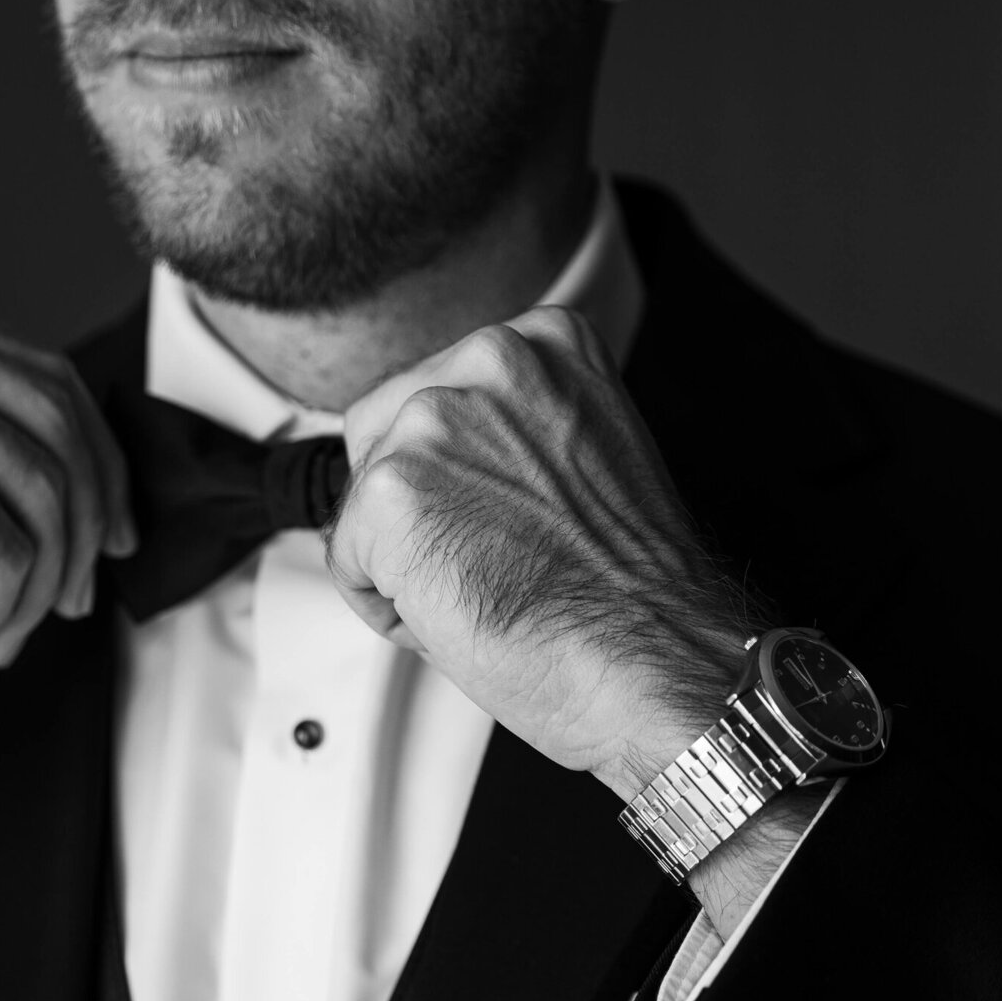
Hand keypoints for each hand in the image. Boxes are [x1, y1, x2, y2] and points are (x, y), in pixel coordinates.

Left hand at [325, 306, 765, 804]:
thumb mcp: (590, 451)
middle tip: (483, 558)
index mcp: (543, 341)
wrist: (655, 659)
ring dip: (402, 553)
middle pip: (384, 429)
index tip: (496, 512)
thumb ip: (518, 427)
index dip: (458, 473)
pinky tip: (458, 613)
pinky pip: (346, 558)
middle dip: (417, 502)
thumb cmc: (636, 587)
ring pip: (363, 497)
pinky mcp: (389, 492)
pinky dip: (386, 603)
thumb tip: (458, 454)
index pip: (440, 390)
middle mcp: (485, 363)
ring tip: (482, 585)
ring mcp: (433, 422)